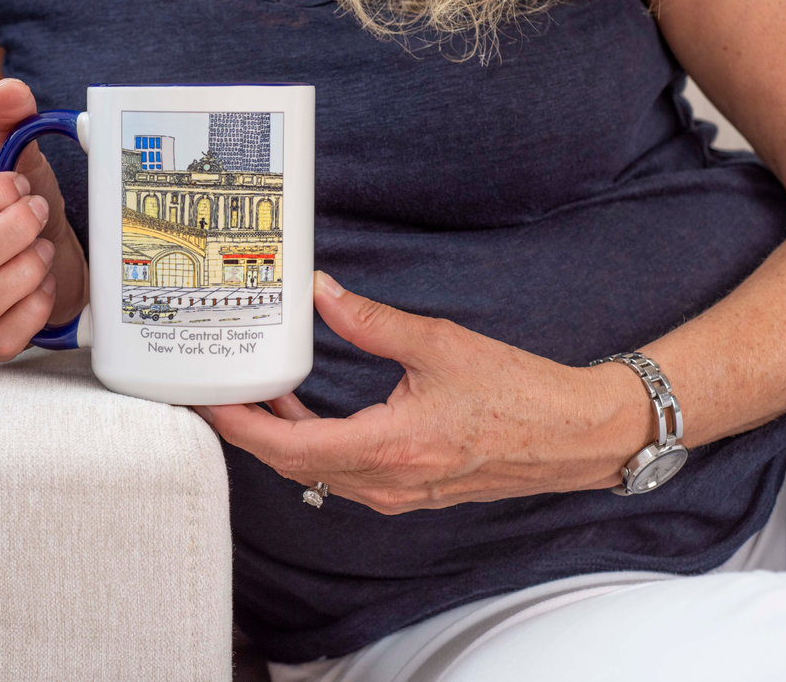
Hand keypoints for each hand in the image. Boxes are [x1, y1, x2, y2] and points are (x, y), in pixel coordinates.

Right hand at [0, 79, 87, 359]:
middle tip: (39, 218)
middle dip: (10, 236)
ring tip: (41, 252)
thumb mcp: (17, 164)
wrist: (49, 258)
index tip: (21, 187)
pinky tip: (43, 288)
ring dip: (20, 276)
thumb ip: (7, 125)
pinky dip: (28, 314)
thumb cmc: (23, 214)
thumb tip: (10, 90)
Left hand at [194, 272, 652, 513]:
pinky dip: (315, 447)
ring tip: (258, 394)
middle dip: (250, 431)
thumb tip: (322, 291)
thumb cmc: (519, 394)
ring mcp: (399, 494)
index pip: (289, 449)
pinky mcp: (411, 491)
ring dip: (282, 438)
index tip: (210, 404)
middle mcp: (388, 482)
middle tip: (220, 393)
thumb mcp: (438, 344)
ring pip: (317, 474)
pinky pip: (344, 476)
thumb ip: (371, 321)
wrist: (575, 435)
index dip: (241, 428)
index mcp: (390, 447)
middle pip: (293, 465)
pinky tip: (307, 414)